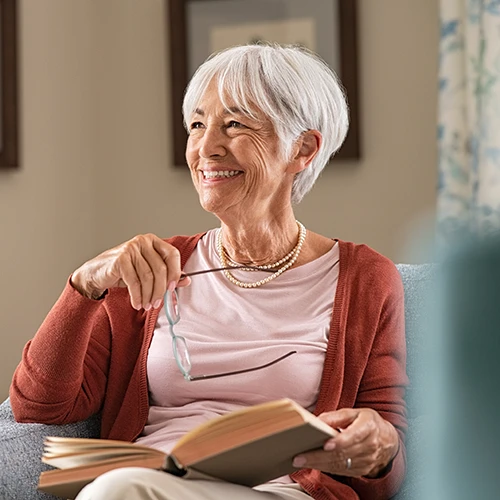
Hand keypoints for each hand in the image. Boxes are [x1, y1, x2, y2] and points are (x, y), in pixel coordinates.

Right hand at [70, 234, 189, 309]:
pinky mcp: (120, 259)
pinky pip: (135, 282)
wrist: (96, 273)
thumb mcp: (148, 272)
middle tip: (157, 303)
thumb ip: (168, 275)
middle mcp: (143, 241)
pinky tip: (137, 303)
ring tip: (147, 305)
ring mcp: (130, 248)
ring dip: (149, 295)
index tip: (173, 288)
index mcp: (153, 241)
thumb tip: (187, 280)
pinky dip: (137, 296)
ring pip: (148, 277)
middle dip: (161, 290)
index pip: (172, 254)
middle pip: (161, 268)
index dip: (176, 272)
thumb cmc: (125, 272)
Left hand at [293, 408, 398, 477]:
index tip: (325, 444)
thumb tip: (317, 420)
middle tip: (300, 456)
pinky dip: (325, 468)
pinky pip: (341, 471)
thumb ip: (336, 416)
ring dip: (318, 464)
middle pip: (342, 453)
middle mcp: (369, 446)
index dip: (340, 441)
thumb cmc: (367, 422)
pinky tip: (312, 465)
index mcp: (368, 427)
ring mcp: (366, 461)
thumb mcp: (355, 412)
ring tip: (300, 461)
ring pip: (339, 464)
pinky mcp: (361, 470)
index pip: (354, 436)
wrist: (387, 440)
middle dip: (319, 456)